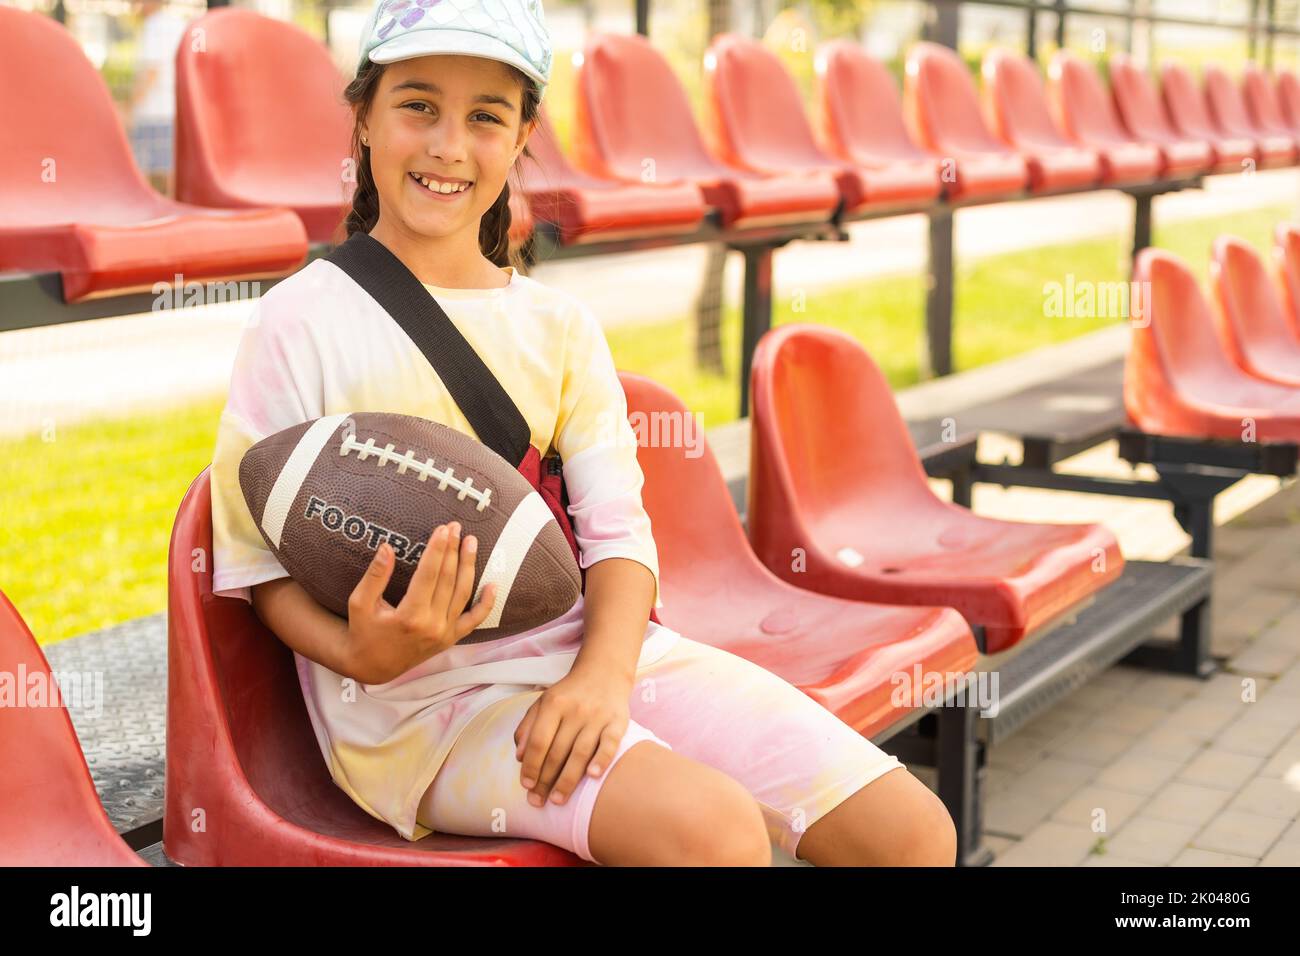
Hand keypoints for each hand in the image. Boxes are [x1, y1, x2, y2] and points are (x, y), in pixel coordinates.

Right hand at [344, 521, 495, 684]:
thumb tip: (386, 547)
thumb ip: (375, 576)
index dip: (437, 550)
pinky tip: (493, 584)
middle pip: (448, 580)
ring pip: (462, 594)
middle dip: (453, 551)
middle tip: (456, 527)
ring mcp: (444, 634)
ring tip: (471, 543)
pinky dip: (486, 604)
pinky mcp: (450, 639)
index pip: (429, 575)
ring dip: (468, 566)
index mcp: (409, 616)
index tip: (443, 530)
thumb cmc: (363, 632)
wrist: (372, 666)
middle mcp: (432, 625)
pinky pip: (474, 621)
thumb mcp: (360, 604)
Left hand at [513, 663, 632, 807]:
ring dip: (568, 780)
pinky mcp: (618, 721)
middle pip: (558, 751)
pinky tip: (593, 776)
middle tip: (538, 801)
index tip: (526, 785)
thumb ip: (528, 727)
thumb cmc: (570, 693)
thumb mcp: (543, 702)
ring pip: (580, 753)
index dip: (531, 766)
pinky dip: (601, 760)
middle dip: (546, 780)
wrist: (604, 671)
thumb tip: (520, 757)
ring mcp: (598, 716)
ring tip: (558, 800)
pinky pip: (609, 744)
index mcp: (554, 704)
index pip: (539, 741)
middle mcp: (575, 710)